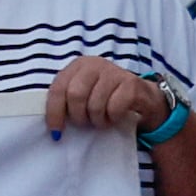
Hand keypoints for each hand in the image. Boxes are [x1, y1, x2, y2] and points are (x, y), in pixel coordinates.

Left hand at [45, 53, 175, 137]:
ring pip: (95, 104)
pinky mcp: (132, 83)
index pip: (58, 89)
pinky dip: (112, 118)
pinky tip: (115, 117)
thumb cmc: (107, 97)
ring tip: (101, 120)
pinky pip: (114, 108)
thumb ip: (66, 100)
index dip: (54, 112)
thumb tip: (51, 124)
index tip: (56, 131)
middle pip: (75, 96)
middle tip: (85, 123)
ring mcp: (115, 71)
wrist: (143, 97)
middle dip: (78, 116)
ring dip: (97, 120)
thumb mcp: (84, 94)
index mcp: (77, 65)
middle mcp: (95, 64)